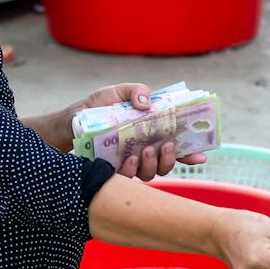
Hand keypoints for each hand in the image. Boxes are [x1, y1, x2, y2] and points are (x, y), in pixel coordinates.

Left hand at [69, 83, 206, 179]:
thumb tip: (148, 103)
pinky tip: (128, 159)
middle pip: (166, 164)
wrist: (68, 123)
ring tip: (146, 150)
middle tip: (165, 146)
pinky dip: (131, 169)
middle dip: (170, 159)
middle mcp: (143, 152)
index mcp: (150, 134)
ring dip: (153, 164)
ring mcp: (129, 164)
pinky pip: (127, 178)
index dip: (190, 155)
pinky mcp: (113, 172)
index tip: (201, 156)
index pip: (175, 147)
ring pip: (150, 173)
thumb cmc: (95, 108)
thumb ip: (134, 91)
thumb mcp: (115, 93)